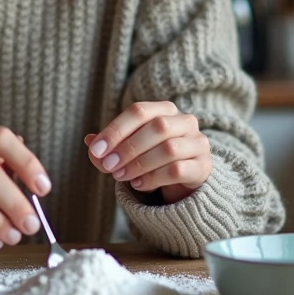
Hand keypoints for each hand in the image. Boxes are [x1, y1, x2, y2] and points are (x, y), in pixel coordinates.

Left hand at [84, 101, 210, 204]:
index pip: (139, 111)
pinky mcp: (203, 166)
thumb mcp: (127, 150)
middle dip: (128, 148)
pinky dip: (154, 178)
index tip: (97, 150)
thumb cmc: (152, 157)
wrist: (184, 178)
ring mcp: (198, 143)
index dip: (116, 130)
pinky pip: (178, 170)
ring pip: (169, 148)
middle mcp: (185, 121)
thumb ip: (109, 147)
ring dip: (140, 164)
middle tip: (108, 166)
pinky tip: (139, 185)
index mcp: (165, 109)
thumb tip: (90, 143)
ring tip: (121, 177)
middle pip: (157, 127)